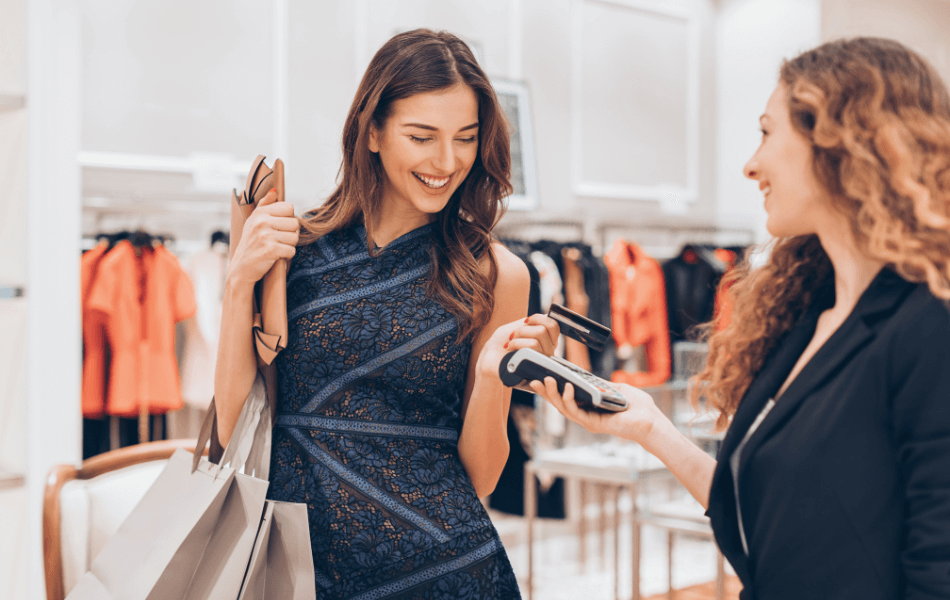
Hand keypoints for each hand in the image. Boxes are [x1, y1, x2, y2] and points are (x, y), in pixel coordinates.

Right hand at [227, 189, 298, 287]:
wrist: (241, 268)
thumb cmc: (251, 244)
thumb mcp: (254, 222)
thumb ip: (265, 205)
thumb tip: (275, 191)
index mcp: (259, 213)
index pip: (289, 208)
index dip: (288, 219)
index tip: (278, 228)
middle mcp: (262, 221)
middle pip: (295, 223)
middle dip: (290, 234)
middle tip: (278, 241)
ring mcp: (265, 235)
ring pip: (295, 237)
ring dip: (289, 246)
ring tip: (276, 248)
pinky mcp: (271, 249)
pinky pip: (292, 250)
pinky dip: (286, 256)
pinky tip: (276, 256)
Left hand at [475, 313, 559, 378]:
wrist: (490, 356)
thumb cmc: (503, 340)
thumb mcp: (519, 326)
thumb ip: (534, 321)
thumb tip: (547, 316)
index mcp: (547, 340)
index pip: (554, 325)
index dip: (539, 319)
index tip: (525, 322)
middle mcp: (548, 351)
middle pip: (543, 330)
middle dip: (523, 329)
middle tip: (513, 335)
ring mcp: (542, 361)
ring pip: (537, 339)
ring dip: (518, 337)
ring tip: (510, 343)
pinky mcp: (533, 368)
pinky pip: (530, 349)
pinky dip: (515, 343)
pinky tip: (509, 348)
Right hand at [528, 377, 662, 443]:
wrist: (650, 420)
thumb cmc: (638, 407)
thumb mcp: (618, 389)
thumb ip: (603, 385)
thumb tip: (590, 378)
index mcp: (589, 407)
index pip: (566, 398)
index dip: (553, 389)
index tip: (541, 376)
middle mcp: (586, 415)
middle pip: (559, 404)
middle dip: (546, 392)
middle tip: (533, 380)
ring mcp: (588, 420)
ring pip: (564, 408)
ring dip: (553, 394)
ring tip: (546, 379)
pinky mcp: (594, 424)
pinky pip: (576, 411)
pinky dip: (569, 399)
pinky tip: (567, 387)